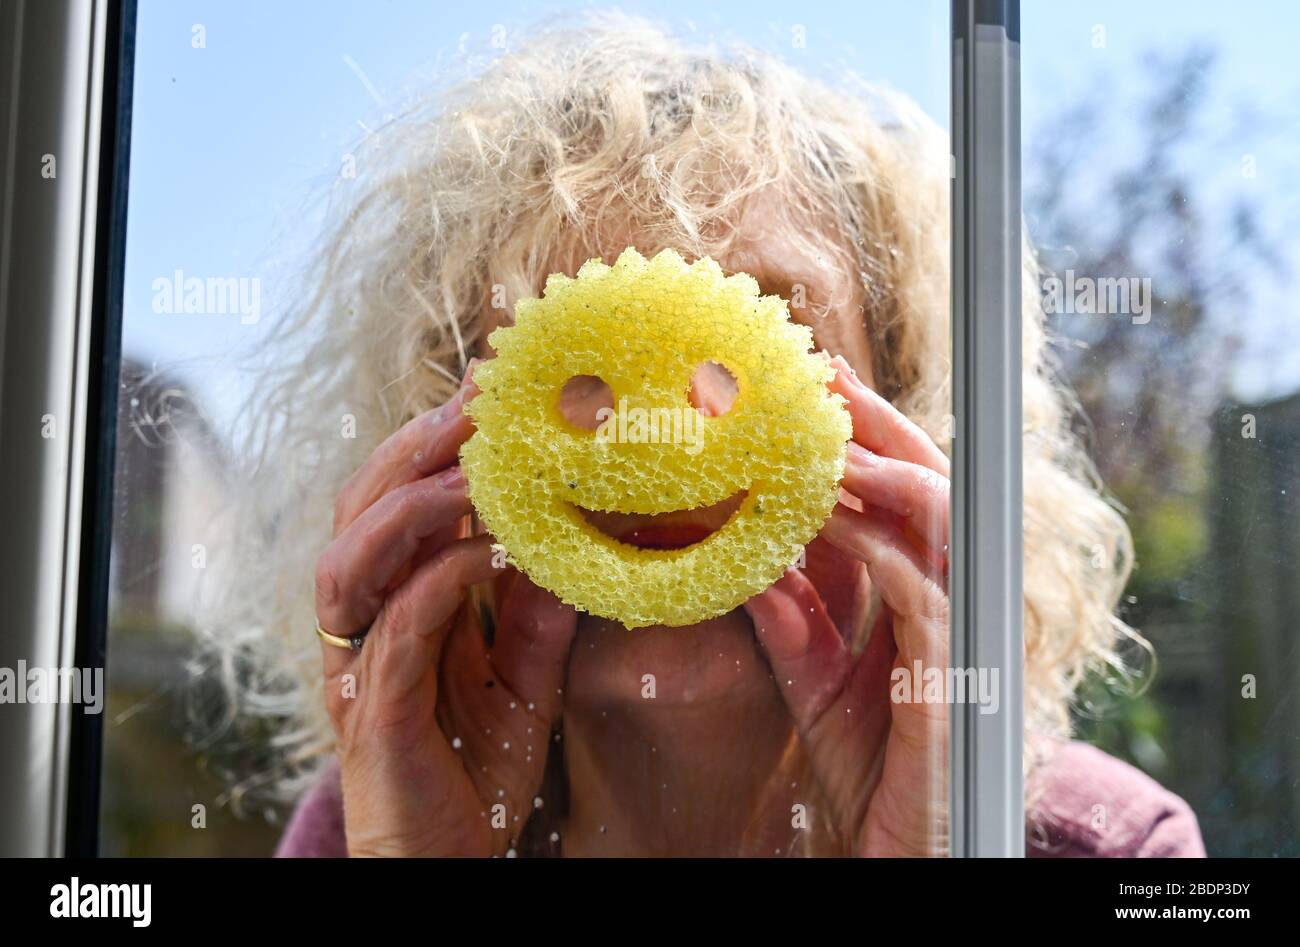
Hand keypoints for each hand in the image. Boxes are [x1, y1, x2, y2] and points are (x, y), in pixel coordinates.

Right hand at [314, 361, 576, 855]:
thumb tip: (570, 542)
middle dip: (418, 446)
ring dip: (415, 504)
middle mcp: (363, 626)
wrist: (446, 867)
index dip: (436, 439)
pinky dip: (437, 581)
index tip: (492, 385)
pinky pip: (395, 634)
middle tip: (481, 398)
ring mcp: (360, 669)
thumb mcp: (521, 677)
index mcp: (392, 605)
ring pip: (352, 561)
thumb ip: (536, 612)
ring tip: (478, 466)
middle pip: (360, 509)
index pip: (399, 500)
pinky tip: (488, 551)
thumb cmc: (474, 771)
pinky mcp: (375, 716)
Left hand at [744, 355, 949, 856]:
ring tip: (819, 436)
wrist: (894, 850)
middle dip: (878, 425)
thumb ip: (795, 619)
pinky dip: (876, 545)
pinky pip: (922, 590)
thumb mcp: (816, 681)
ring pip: (941, 523)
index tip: (815, 385)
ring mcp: (968, 634)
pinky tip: (826, 514)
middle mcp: (960, 600)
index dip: (870, 434)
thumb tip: (754, 555)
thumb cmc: (869, 769)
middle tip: (820, 376)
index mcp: (929, 595)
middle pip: (934, 486)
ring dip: (880, 472)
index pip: (908, 494)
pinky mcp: (956, 678)